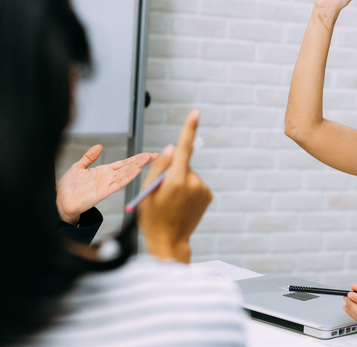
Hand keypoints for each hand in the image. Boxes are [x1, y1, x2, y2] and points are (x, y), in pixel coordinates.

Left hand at [56, 145, 158, 224]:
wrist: (60, 201)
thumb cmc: (67, 187)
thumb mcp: (78, 167)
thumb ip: (89, 157)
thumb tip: (99, 146)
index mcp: (103, 171)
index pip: (123, 163)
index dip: (136, 158)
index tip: (148, 154)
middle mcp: (108, 177)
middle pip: (129, 167)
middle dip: (142, 160)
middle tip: (155, 155)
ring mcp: (107, 184)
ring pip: (126, 173)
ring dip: (138, 166)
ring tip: (149, 159)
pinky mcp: (104, 192)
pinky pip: (118, 184)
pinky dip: (128, 177)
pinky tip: (137, 171)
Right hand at [137, 109, 211, 262]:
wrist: (169, 242)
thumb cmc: (153, 217)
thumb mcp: (147, 192)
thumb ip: (159, 167)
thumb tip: (172, 149)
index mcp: (176, 180)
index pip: (184, 148)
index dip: (189, 129)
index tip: (196, 113)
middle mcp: (194, 182)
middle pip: (182, 165)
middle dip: (173, 172)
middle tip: (162, 192)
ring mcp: (203, 189)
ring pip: (189, 175)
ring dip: (181, 181)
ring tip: (172, 201)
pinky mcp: (208, 195)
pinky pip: (196, 184)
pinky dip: (188, 189)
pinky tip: (182, 204)